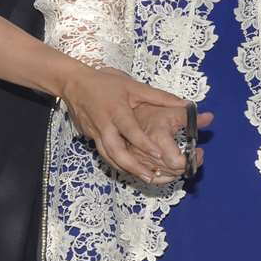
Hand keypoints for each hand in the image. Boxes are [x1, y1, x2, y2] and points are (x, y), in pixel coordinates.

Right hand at [62, 66, 194, 182]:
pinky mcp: (91, 138)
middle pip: (116, 151)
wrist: (74, 84)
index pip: (130, 130)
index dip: (143, 143)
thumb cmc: (105, 82)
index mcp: (116, 110)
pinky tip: (130, 170)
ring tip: (144, 178)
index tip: (157, 154)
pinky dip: (117, 164)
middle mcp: (104, 125)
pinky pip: (104, 154)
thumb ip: (160, 97)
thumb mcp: (133, 85)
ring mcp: (95, 133)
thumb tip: (186, 104)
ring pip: (108, 157)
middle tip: (150, 177)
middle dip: (132, 166)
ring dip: (126, 169)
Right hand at [128, 101, 213, 185]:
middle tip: (195, 156)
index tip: (199, 151)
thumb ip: (191, 117)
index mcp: (156, 137)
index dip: (192, 160)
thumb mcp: (171, 110)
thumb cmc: (147, 110)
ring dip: (177, 171)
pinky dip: (165, 177)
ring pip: (163, 176)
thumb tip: (210, 118)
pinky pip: (151, 179)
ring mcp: (138, 161)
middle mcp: (146, 152)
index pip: (176, 162)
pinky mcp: (134, 165)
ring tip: (184, 160)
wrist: (123, 114)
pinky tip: (171, 169)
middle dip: (187, 165)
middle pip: (172, 170)